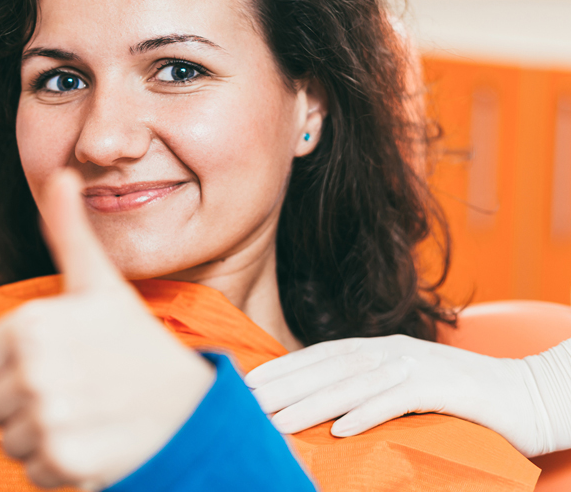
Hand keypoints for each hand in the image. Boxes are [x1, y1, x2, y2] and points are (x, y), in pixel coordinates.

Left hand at [0, 169, 215, 489]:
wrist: (190, 409)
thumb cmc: (136, 343)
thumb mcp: (99, 282)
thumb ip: (68, 231)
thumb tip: (61, 174)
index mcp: (28, 325)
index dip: (7, 367)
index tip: (51, 362)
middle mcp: (31, 371)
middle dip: (22, 404)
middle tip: (71, 390)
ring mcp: (46, 418)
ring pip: (7, 441)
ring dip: (39, 436)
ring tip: (83, 415)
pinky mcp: (62, 462)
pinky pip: (30, 472)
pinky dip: (57, 467)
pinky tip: (92, 443)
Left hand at [243, 334, 542, 455]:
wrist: (533, 394)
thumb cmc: (466, 398)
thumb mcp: (410, 386)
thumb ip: (372, 387)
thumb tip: (327, 405)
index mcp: (381, 348)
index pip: (320, 356)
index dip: (283, 368)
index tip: (248, 383)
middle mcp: (393, 351)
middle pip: (327, 369)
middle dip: (284, 386)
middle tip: (247, 403)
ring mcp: (418, 366)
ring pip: (353, 384)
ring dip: (312, 404)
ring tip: (277, 421)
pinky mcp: (445, 389)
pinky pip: (399, 401)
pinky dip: (368, 414)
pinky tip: (340, 431)